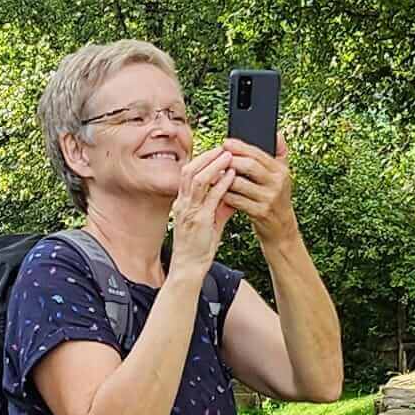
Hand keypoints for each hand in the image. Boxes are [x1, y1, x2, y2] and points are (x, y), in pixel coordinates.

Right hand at [168, 145, 237, 277]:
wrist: (189, 267)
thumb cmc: (198, 246)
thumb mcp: (209, 221)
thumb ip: (219, 205)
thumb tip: (232, 191)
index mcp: (182, 202)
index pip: (188, 173)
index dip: (201, 160)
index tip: (217, 151)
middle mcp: (183, 203)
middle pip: (190, 170)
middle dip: (207, 156)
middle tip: (224, 147)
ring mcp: (189, 211)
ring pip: (198, 179)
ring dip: (214, 165)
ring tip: (228, 155)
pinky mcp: (200, 220)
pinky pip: (211, 197)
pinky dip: (221, 183)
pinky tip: (231, 175)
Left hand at [222, 134, 297, 246]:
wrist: (281, 229)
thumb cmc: (276, 198)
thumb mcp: (282, 176)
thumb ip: (280, 154)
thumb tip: (276, 134)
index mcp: (281, 171)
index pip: (258, 154)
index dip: (240, 147)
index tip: (225, 143)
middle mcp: (277, 183)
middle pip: (249, 166)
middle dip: (230, 161)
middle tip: (216, 158)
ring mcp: (269, 199)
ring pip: (240, 183)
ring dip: (223, 179)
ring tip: (213, 175)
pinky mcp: (260, 212)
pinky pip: (237, 200)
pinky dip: (225, 195)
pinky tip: (217, 192)